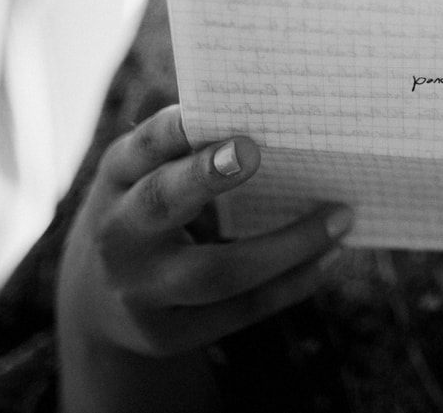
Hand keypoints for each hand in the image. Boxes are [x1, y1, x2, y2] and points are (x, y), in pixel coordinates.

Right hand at [56, 104, 352, 361]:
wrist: (102, 301)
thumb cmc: (150, 210)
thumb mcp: (149, 175)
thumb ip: (191, 151)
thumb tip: (282, 122)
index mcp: (118, 178)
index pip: (144, 147)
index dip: (175, 129)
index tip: (210, 109)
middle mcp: (119, 234)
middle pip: (161, 205)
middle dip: (203, 177)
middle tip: (252, 151)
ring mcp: (141, 290)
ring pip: (218, 272)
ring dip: (288, 246)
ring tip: (340, 218)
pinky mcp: (168, 333)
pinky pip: (241, 309)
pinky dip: (292, 283)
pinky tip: (329, 257)